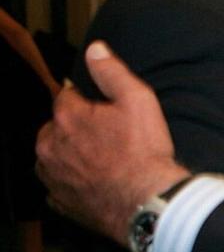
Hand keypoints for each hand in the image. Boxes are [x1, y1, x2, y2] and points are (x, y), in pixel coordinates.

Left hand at [36, 41, 189, 244]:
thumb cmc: (143, 151)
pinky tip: (93, 180)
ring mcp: (52, 177)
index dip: (89, 101)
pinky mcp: (60, 202)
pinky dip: (70, 180)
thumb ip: (111, 72)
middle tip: (107, 135)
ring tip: (100, 157)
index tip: (106, 110)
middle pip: (55, 128)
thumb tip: (94, 49)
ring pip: (52, 156)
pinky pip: (58, 185)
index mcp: (66, 118)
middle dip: (75, 127)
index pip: (66, 97)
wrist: (146, 202)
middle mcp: (50, 147)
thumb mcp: (138, 100)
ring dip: (69, 153)